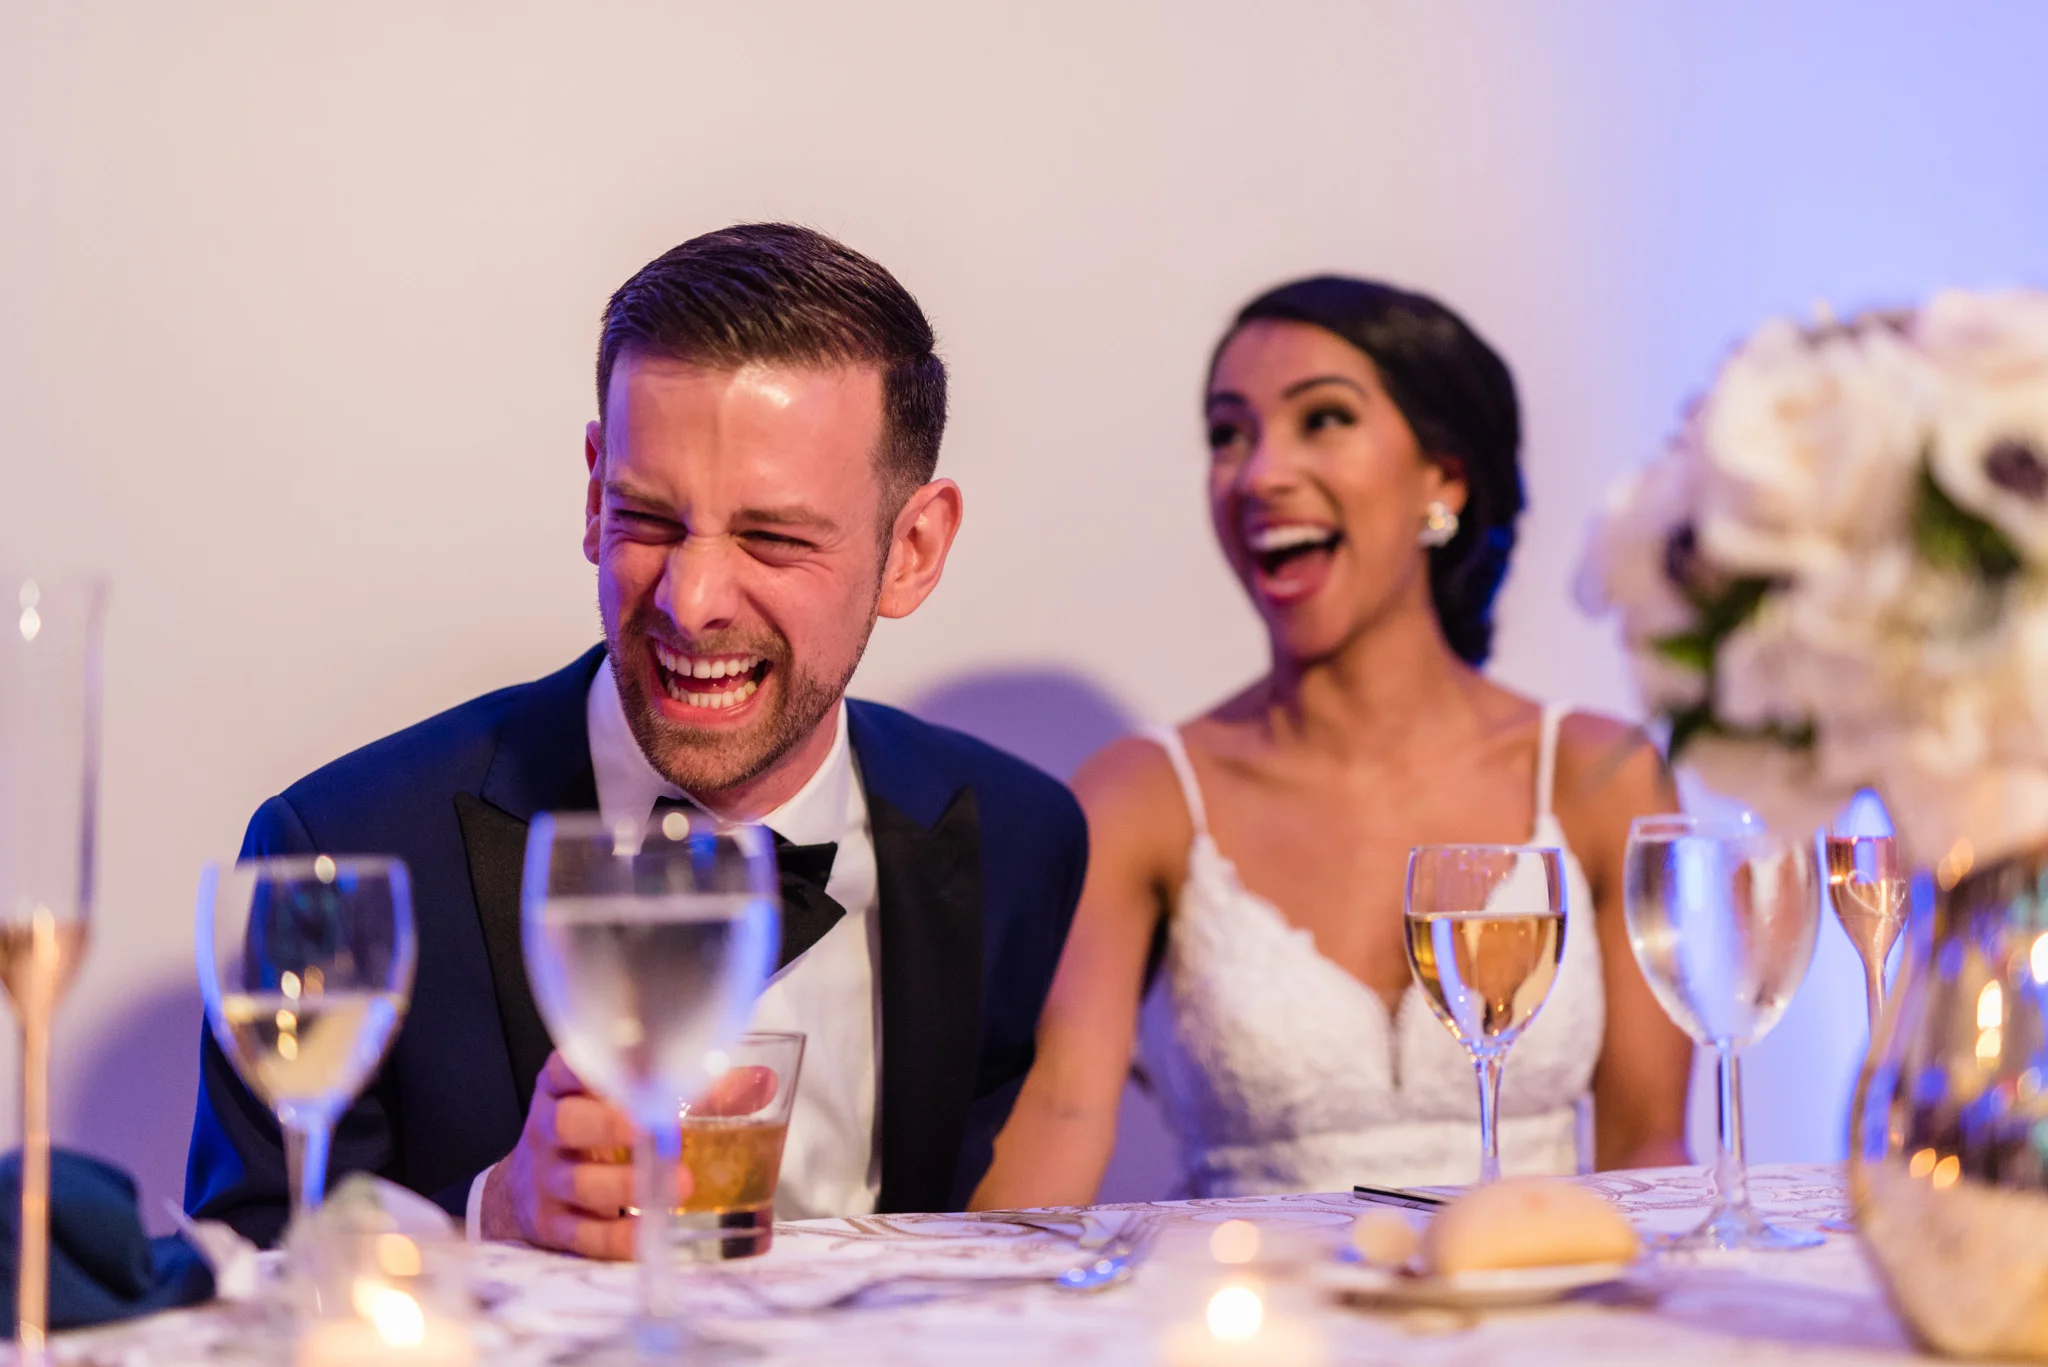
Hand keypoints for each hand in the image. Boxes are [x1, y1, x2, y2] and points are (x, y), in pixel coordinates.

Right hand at [479, 1051, 689, 1257]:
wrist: (529, 1188)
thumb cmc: (590, 1131)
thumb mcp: (617, 1099)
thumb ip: (679, 1087)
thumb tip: (754, 1081)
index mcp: (561, 1088)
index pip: (567, 1068)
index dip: (594, 1068)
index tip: (635, 1067)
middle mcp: (547, 1129)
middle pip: (566, 1123)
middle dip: (610, 1125)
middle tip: (655, 1127)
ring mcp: (545, 1180)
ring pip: (578, 1183)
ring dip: (627, 1184)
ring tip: (680, 1183)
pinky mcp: (551, 1225)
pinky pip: (584, 1234)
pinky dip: (620, 1236)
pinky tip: (653, 1230)